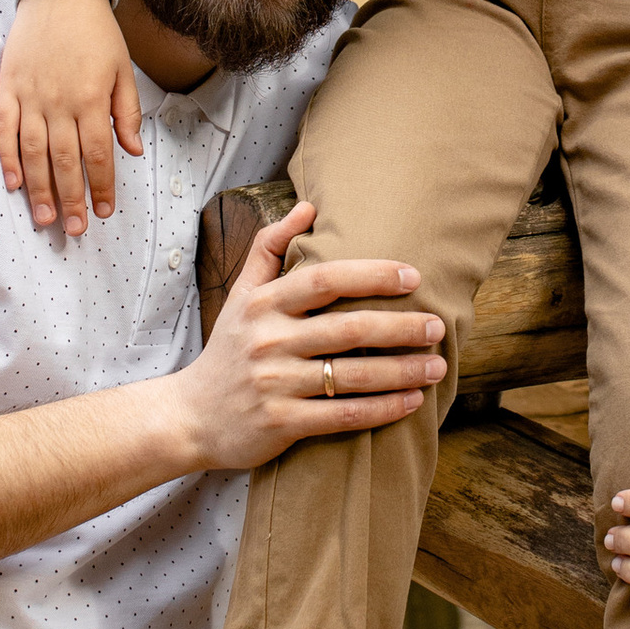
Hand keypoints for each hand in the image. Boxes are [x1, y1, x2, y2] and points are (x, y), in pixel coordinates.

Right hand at [0, 0, 141, 234]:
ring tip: (46, 218)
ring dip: (38, 189)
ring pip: (33, 152)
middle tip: (74, 230)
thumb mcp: (122, 69)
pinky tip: (13, 182)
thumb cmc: (96, 32)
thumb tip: (133, 151)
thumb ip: (126, 111)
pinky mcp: (8, 87)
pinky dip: (7, 157)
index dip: (102, 185)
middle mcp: (59, 102)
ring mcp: (29, 95)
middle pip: (64, 161)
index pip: (98, 153)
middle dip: (71, 198)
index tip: (104, 211)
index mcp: (90, 98)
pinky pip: (4, 128)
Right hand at [175, 198, 446, 471]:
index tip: (413, 276)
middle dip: (401, 328)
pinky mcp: (282, 423)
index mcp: (264, 304)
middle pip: (348, 329)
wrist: (191, 417)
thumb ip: (270, 247)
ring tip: (438, 366)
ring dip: (402, 371)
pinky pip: (343, 415)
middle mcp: (269, 341)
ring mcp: (275, 384)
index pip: (324, 280)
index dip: (372, 275)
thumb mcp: (241, 295)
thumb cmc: (228, 351)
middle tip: (438, 326)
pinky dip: (382, 409)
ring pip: (352, 376)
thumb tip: (308, 206)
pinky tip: (412, 402)